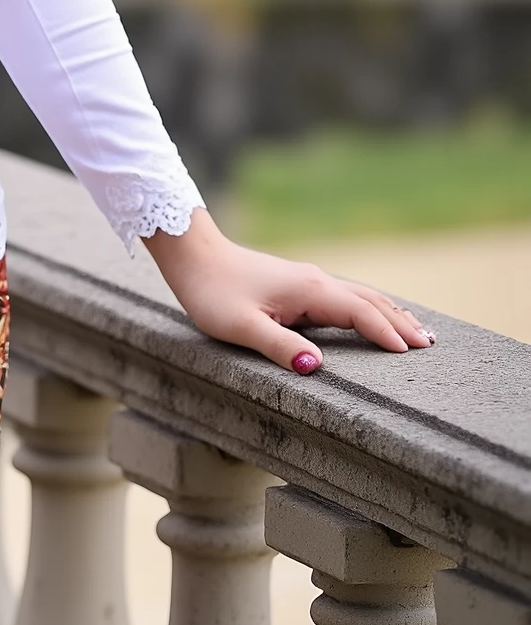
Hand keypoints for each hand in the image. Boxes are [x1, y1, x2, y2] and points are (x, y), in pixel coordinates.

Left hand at [145, 208, 434, 372]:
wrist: (193, 256)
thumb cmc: (212, 293)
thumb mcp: (241, 327)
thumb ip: (279, 346)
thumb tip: (316, 367)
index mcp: (309, 290)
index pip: (360, 314)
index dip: (386, 333)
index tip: (414, 352)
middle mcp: (315, 281)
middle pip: (369, 302)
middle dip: (400, 322)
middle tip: (431, 344)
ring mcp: (308, 280)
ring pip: (359, 296)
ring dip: (389, 312)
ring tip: (417, 330)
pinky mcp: (298, 284)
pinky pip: (345, 296)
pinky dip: (368, 307)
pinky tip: (371, 314)